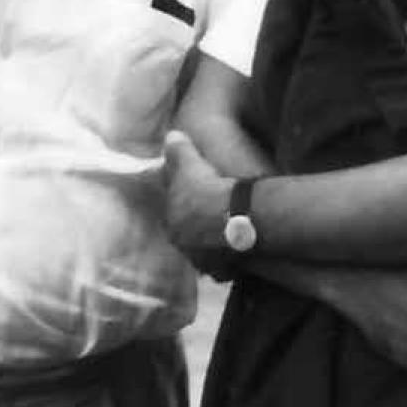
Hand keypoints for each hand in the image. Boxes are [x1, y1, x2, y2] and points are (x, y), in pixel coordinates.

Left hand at [163, 131, 234, 258]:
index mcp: (171, 221)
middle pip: (189, 234)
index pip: (174, 210)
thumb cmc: (208, 190)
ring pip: (206, 252)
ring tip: (226, 235)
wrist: (236, 218)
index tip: (195, 193)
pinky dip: (229, 261)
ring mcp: (203, 261)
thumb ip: (178, 152)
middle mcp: (183, 245)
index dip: (184, 200)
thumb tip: (170, 136)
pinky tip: (237, 255)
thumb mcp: (191, 165)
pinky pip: (224, 267)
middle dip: (196, 226)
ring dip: (213, 244)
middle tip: (212, 214)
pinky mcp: (224, 271)